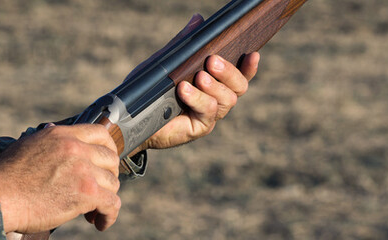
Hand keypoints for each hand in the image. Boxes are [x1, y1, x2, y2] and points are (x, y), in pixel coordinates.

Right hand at [0, 124, 121, 233]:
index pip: (100, 134)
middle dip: (108, 177)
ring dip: (106, 199)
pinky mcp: (86, 193)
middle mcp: (75, 148)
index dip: (108, 150)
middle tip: (99, 191)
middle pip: (110, 159)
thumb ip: (46, 139)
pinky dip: (109, 216)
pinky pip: (111, 204)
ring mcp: (83, 170)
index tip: (105, 164)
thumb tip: (52, 130)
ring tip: (94, 212)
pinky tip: (100, 223)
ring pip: (112, 184)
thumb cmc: (5, 176)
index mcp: (61, 135)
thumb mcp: (26, 145)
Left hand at [128, 14, 260, 149]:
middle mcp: (217, 99)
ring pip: (227, 99)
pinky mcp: (200, 126)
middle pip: (239, 87)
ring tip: (199, 76)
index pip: (240, 74)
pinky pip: (208, 111)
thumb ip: (185, 44)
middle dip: (229, 72)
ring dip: (214, 86)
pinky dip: (198, 98)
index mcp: (215, 82)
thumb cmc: (152, 90)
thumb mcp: (168, 62)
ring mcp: (210, 114)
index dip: (249, 66)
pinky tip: (185, 89)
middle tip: (213, 61)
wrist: (134, 117)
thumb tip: (198, 20)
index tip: (253, 53)